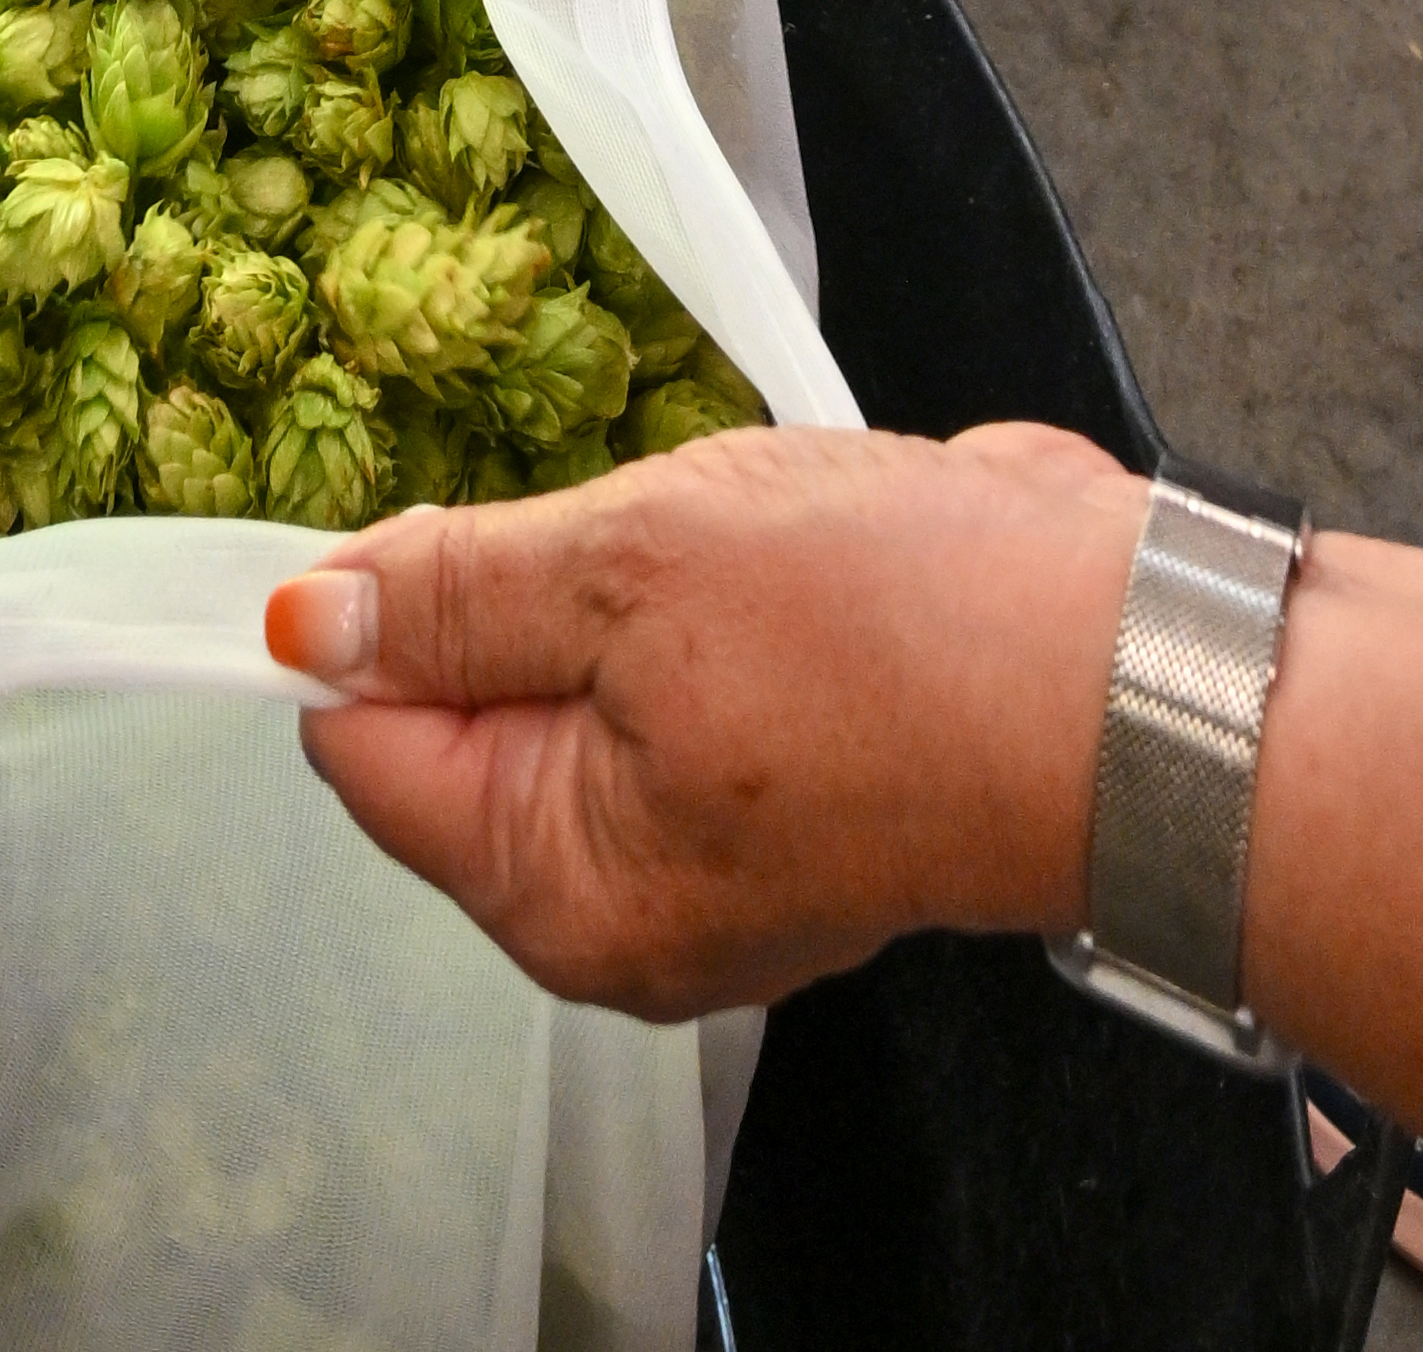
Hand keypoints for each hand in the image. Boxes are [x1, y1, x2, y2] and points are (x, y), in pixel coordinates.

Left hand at [272, 424, 1130, 1013]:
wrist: (1116, 665)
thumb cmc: (883, 631)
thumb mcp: (630, 569)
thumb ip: (456, 595)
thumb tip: (306, 621)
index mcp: (555, 892)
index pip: (366, 745)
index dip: (378, 613)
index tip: (455, 514)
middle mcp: (622, 909)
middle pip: (468, 721)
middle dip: (519, 592)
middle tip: (631, 524)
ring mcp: (711, 855)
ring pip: (579, 680)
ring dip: (622, 579)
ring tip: (716, 534)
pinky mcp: (788, 786)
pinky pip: (678, 678)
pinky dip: (702, 597)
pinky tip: (770, 555)